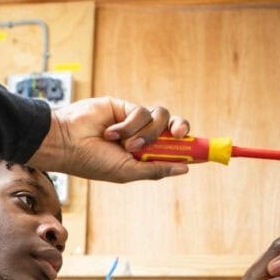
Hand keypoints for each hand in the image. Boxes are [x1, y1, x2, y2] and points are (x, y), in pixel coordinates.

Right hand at [28, 97, 191, 181]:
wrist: (69, 142)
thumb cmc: (93, 162)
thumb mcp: (127, 172)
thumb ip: (156, 169)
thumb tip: (185, 168)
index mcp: (147, 156)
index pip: (176, 150)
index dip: (193, 149)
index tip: (211, 152)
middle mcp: (145, 138)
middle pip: (176, 128)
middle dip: (182, 130)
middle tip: (180, 135)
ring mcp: (136, 121)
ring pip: (161, 118)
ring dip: (146, 133)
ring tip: (126, 145)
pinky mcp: (126, 107)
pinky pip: (142, 111)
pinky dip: (129, 125)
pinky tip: (111, 133)